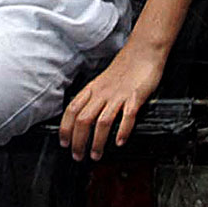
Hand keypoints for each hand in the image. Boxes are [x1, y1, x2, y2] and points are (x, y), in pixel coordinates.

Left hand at [59, 42, 166, 160]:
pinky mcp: (135, 97)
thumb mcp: (104, 81)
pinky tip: (119, 142)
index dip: (65, 127)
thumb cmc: (125, 67)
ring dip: (97, 141)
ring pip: (102, 121)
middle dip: (78, 140)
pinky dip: (122, 131)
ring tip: (96, 155)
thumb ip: (95, 97)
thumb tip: (84, 115)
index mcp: (93, 88)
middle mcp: (103, 92)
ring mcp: (119, 95)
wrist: (143, 50)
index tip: (63, 142)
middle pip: (83, 119)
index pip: (72, 109)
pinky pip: (127, 116)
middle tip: (78, 156)